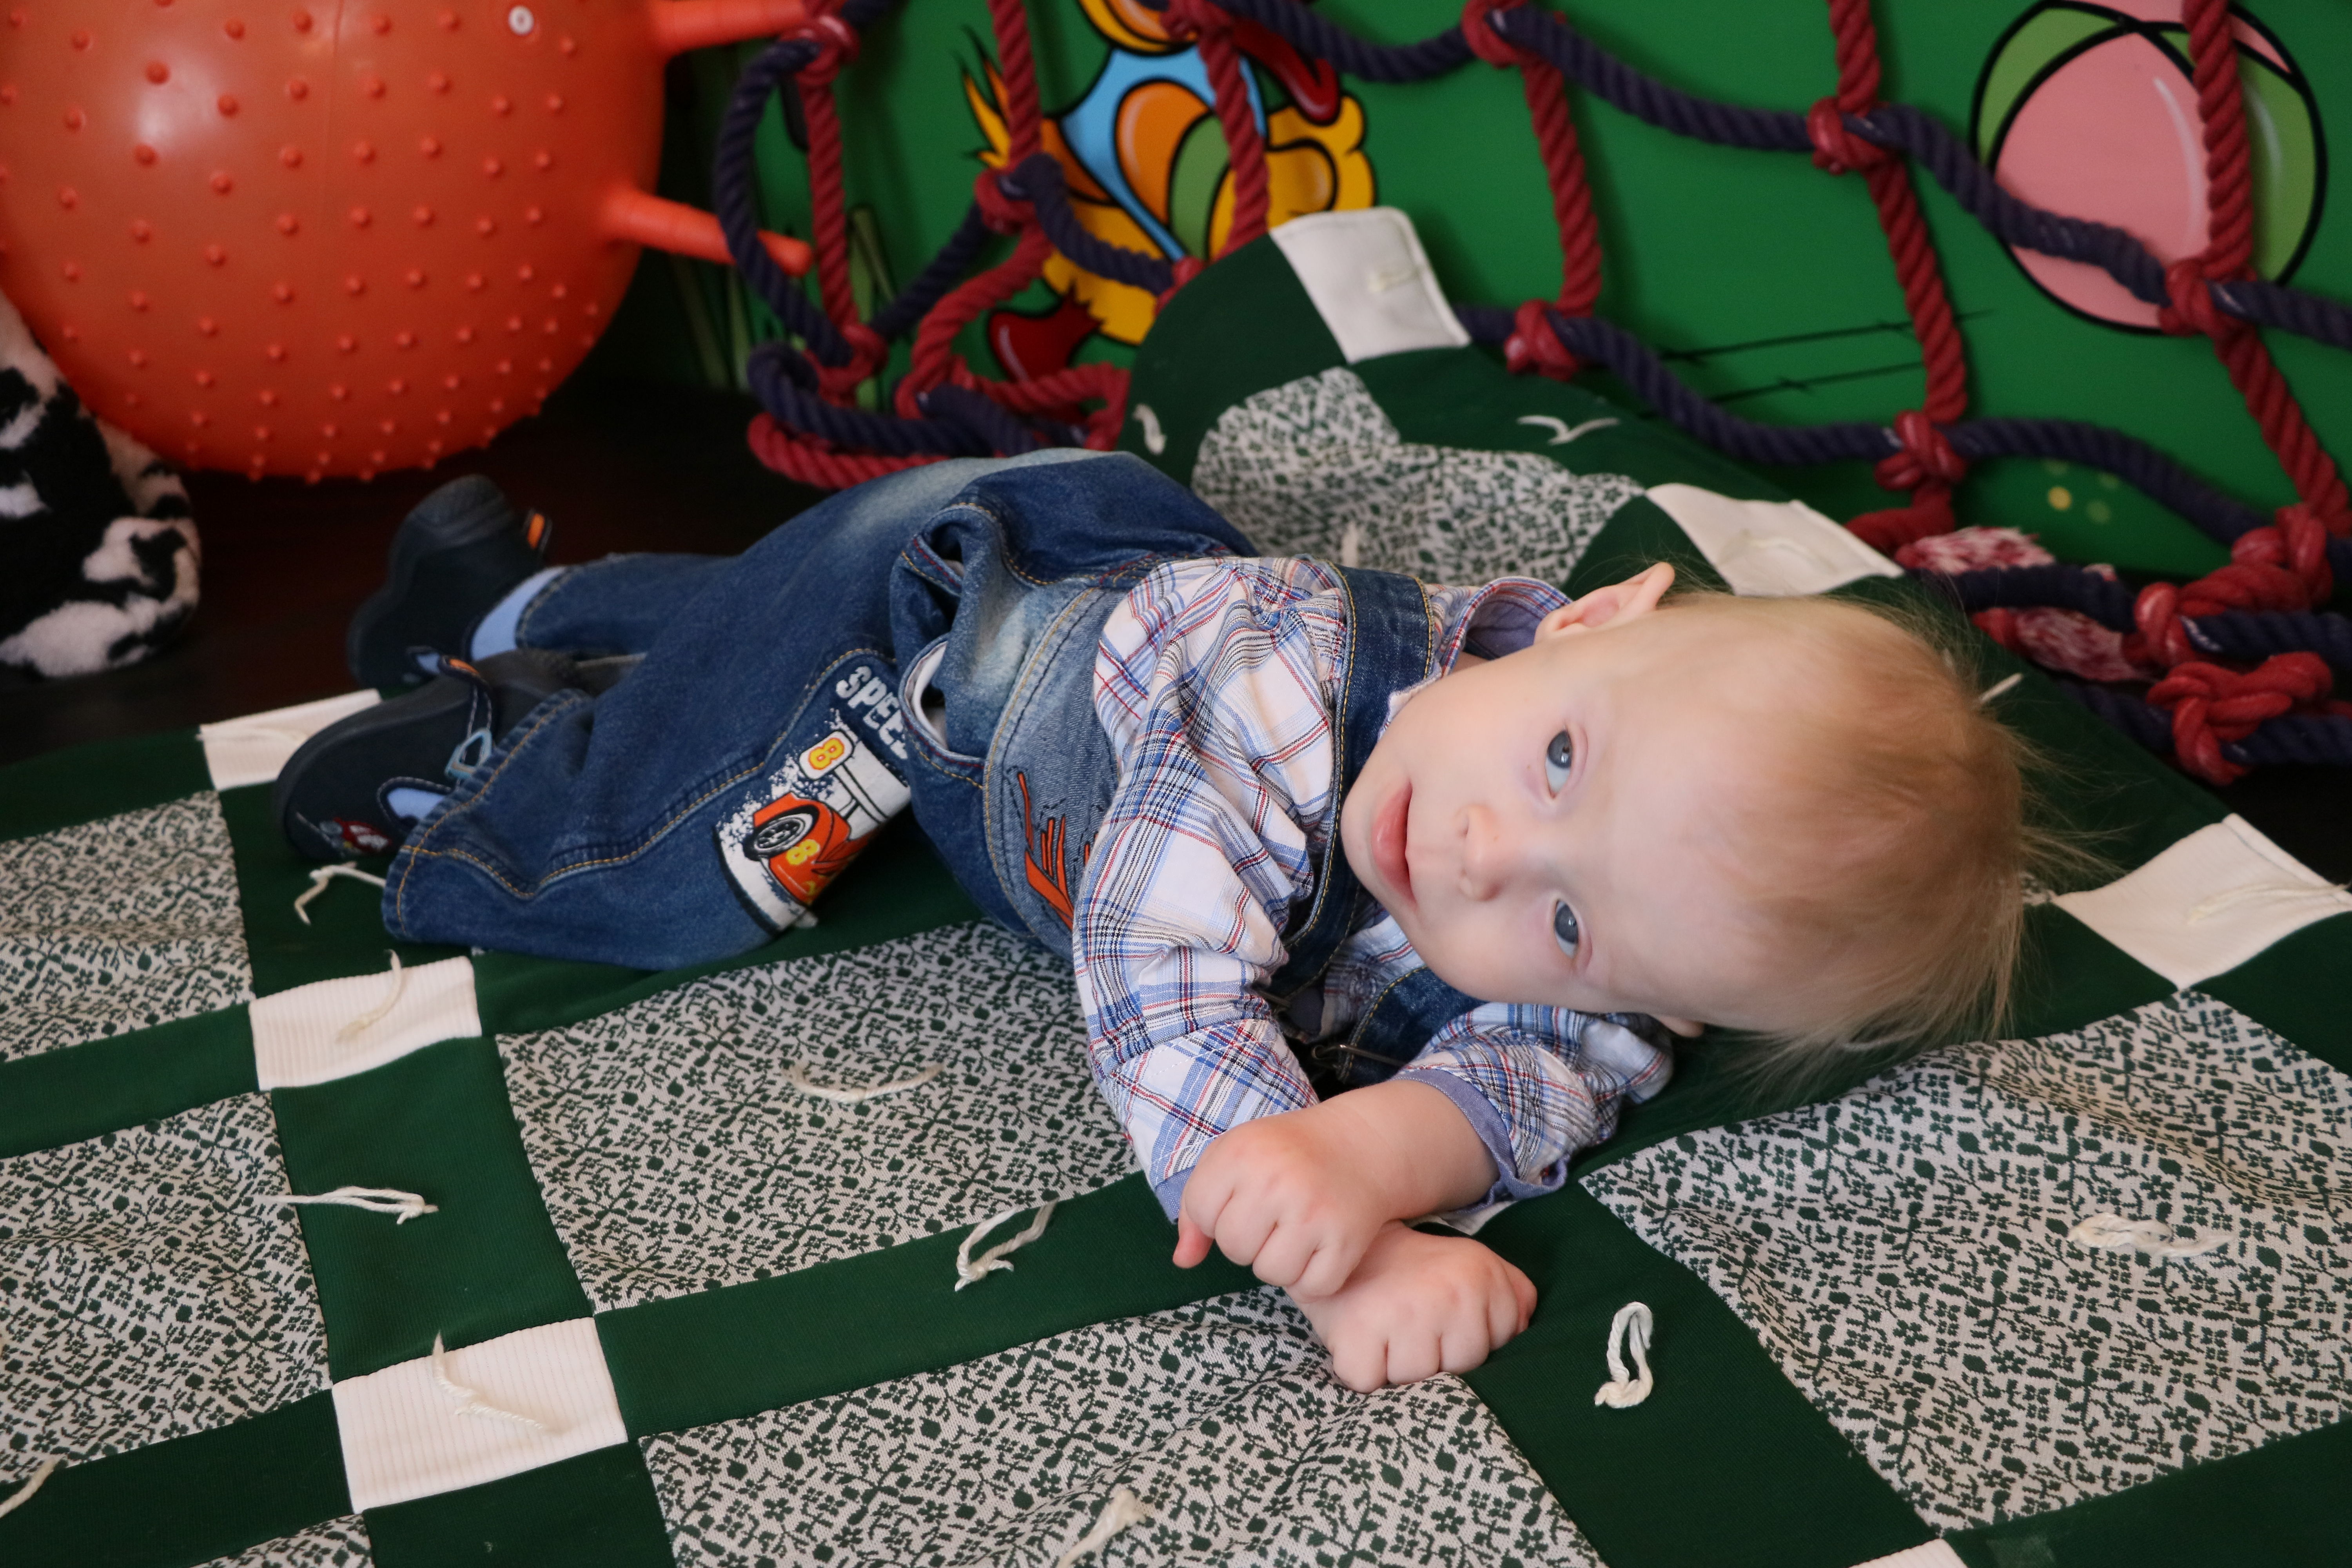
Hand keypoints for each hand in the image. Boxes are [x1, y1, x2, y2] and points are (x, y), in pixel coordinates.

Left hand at [1171, 1080, 1496, 1298]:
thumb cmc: (1287, 1155)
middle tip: (1274, 1218)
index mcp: (1241, 1152)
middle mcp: (1275, 1180)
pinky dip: (1314, 1277)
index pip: (1201, 1212)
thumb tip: (1183, 1261)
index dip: (1217, 1215)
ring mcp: (1312, 1211)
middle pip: (1234, 1248)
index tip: (1243, 1199)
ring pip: (1270, 1273)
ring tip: (1295, 1233)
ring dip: (1279, 1263)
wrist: (1361, 1144)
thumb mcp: (1235, 1159)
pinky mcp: (1345, 1239)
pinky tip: (1321, 1247)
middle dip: (1248, 1241)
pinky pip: (1311, 1288)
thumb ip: (1197, 1206)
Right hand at [1290, 1221, 1535, 1391]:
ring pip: (1417, 1383)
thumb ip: (1513, 1294)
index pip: (1496, 1349)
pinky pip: (1369, 1383)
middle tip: (1410, 1327)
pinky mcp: (1359, 1333)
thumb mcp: (1473, 1265)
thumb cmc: (1415, 1267)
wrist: (1345, 1244)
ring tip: (1387, 1334)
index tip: (1442, 1319)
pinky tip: (1361, 1342)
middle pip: (1459, 1372)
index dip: (1466, 1343)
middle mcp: (1448, 1294)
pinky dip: (1361, 1372)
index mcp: (1480, 1276)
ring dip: (1397, 1369)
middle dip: (1434, 1360)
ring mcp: (1404, 1315)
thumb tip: (1525, 1330)